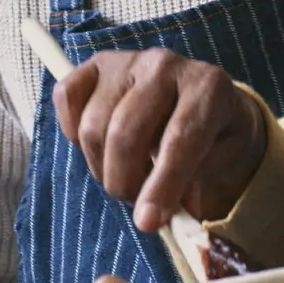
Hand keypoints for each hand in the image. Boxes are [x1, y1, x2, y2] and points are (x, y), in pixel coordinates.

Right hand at [53, 48, 266, 231]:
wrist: (205, 100)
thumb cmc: (211, 137)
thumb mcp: (216, 163)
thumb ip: (190, 189)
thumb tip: (156, 220)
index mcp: (208, 87)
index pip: (179, 138)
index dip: (161, 185)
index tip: (147, 222)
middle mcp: (167, 65)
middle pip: (126, 133)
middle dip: (124, 182)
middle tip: (132, 200)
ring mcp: (129, 60)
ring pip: (93, 125)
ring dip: (101, 166)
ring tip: (122, 176)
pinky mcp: (97, 62)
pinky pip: (67, 97)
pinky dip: (73, 131)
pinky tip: (98, 145)